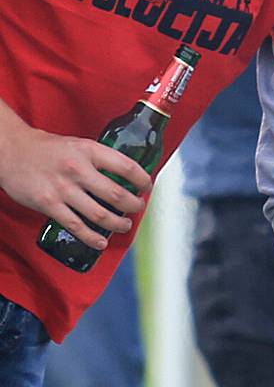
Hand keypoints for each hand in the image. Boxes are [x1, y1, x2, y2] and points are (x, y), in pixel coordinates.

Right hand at [0, 125, 147, 249]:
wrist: (10, 151)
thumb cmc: (48, 149)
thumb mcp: (78, 145)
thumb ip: (98, 159)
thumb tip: (126, 177)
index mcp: (88, 150)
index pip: (126, 166)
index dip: (142, 180)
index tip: (147, 187)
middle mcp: (77, 169)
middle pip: (116, 194)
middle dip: (133, 206)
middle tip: (137, 208)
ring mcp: (62, 188)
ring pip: (99, 213)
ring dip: (117, 223)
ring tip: (124, 225)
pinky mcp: (48, 204)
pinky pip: (76, 225)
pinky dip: (92, 237)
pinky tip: (101, 241)